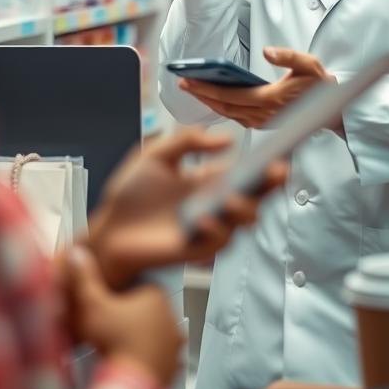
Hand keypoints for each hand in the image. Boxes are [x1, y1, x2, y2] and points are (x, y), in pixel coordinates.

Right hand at [61, 246, 183, 387]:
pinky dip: (147, 358)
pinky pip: (159, 357)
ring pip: (155, 334)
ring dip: (140, 337)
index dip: (118, 294)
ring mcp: (173, 343)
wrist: (130, 382)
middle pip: (146, 310)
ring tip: (119, 344)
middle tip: (110, 326)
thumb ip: (84, 278)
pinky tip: (131, 360)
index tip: (106, 303)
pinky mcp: (172, 365)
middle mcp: (170, 317)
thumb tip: (77, 255)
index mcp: (156, 295)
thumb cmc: (114, 343)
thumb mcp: (92, 304)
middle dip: (130, 315)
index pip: (137, 286)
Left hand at [86, 128, 286, 289]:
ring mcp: (210, 227)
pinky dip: (215, 229)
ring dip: (243, 208)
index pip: (247, 171)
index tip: (281, 150)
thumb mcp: (157, 155)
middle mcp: (216, 203)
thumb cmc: (130, 193)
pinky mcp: (198, 249)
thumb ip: (188, 140)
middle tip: (276, 171)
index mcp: (209, 179)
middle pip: (256, 195)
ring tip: (231, 197)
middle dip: (271, 184)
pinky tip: (203, 217)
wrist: (107, 228)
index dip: (267, 162)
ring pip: (243, 220)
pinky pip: (218, 242)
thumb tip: (227, 138)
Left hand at [179, 47, 338, 130]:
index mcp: (271, 99)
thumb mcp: (309, 65)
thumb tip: (267, 51)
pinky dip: (222, 108)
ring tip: (194, 89)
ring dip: (209, 102)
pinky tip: (213, 98)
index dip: (207, 88)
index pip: (230, 95)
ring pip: (228, 114)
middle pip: (224, 106)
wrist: (333, 112)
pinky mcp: (264, 124)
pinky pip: (236, 117)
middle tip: (182, 83)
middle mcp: (264, 114)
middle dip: (201, 95)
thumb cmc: (321, 87)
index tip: (188, 80)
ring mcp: (263, 122)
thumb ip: (288, 56)